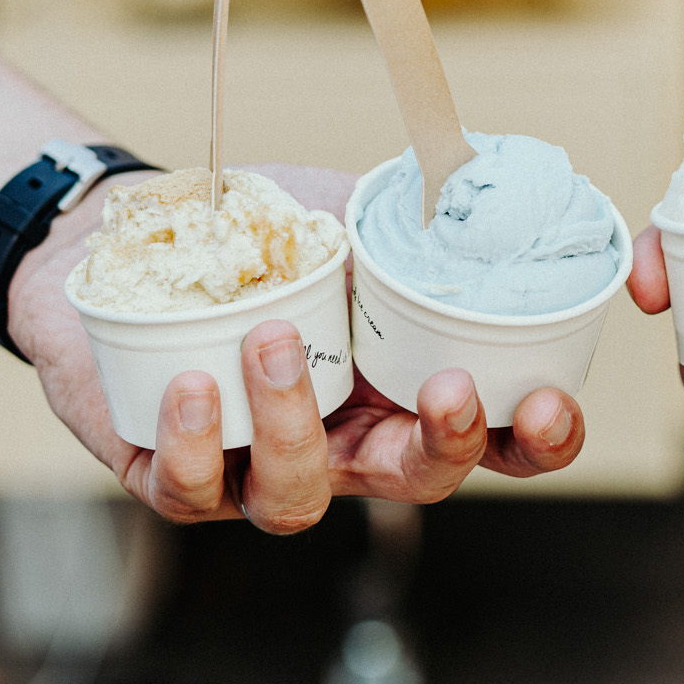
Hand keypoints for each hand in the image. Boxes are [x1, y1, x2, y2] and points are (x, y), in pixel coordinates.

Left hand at [8, 165, 585, 532]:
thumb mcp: (346, 214)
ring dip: (296, 426)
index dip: (540, 440)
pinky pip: (191, 490)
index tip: (547, 402)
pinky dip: (198, 441)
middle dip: (446, 445)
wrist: (135, 236)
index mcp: (405, 390)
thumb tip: (488, 186)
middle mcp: (344, 444)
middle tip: (447, 387)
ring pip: (298, 497)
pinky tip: (195, 380)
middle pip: (420, 481)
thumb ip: (415, 216)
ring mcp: (259, 470)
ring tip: (273, 337)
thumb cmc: (255, 234)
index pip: (498, 440)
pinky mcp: (174, 477)